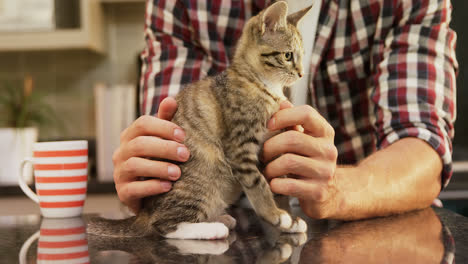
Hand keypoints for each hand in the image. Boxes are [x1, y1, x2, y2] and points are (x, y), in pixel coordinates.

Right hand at [112, 97, 189, 212]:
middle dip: (165, 148)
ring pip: (134, 165)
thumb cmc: (158, 160)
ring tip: (178, 173)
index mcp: (130, 135)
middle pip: (139, 144)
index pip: (142, 124)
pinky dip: (152, 186)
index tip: (183, 136)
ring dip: (159, 168)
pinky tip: (168, 187)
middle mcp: (121, 152)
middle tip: (186, 155)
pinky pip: (133, 188)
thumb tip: (170, 100)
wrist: (150, 194)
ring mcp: (119, 173)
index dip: (163, 127)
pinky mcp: (122, 193)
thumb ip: (165, 120)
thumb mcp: (162, 139)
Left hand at [263, 101, 338, 218]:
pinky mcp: (318, 192)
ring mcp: (325, 172)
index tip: (267, 125)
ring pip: (288, 162)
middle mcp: (328, 150)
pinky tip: (273, 184)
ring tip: (266, 171)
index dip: (283, 116)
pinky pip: (289, 185)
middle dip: (269, 147)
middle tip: (261, 155)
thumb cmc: (307, 161)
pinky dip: (275, 184)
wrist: (330, 194)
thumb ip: (292, 121)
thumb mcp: (304, 138)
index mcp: (324, 132)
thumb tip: (281, 102)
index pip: (306, 113)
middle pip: (292, 139)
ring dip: (270, 168)